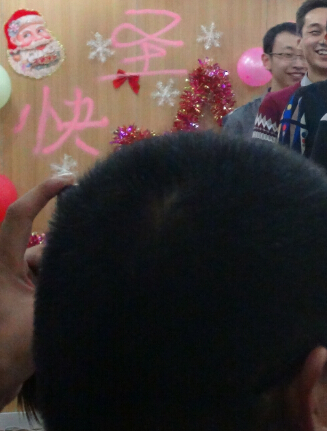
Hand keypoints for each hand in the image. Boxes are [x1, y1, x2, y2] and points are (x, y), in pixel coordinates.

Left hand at [0, 175, 73, 406]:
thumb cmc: (9, 348)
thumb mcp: (46, 317)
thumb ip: (71, 291)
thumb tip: (112, 272)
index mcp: (4, 266)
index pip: (19, 216)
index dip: (41, 193)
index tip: (70, 181)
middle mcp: (8, 270)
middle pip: (43, 244)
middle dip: (66, 251)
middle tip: (86, 264)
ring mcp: (15, 285)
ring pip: (47, 264)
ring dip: (63, 275)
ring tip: (74, 297)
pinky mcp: (22, 300)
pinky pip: (46, 281)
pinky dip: (60, 286)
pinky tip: (74, 304)